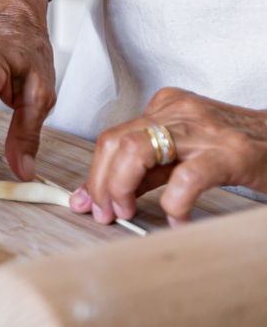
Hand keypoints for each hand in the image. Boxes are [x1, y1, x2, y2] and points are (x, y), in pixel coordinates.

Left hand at [70, 88, 266, 225]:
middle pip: (114, 143)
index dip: (94, 175)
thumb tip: (100, 196)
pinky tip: (178, 218)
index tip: (88, 202)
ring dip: (121, 190)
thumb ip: (143, 174)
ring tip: (129, 214)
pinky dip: (174, 205)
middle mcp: (178, 112)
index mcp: (165, 108)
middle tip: (107, 213)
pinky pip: (184, 179)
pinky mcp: (229, 153)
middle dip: (101, 184)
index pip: (111, 139)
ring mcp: (203, 130)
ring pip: (136, 153)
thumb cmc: (237, 151)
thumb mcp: (183, 155)